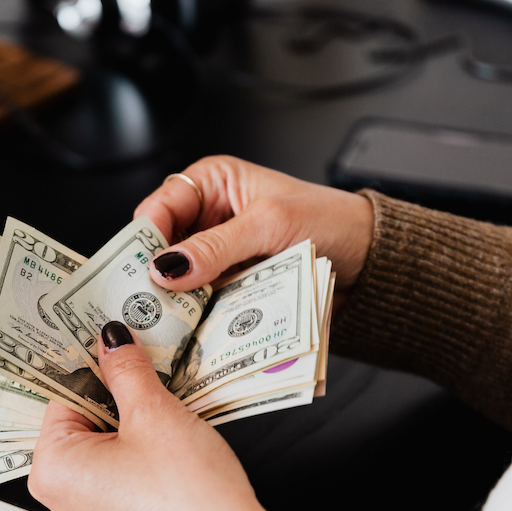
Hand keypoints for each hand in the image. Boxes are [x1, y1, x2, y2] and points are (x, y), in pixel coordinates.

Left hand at [29, 322, 303, 510]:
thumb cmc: (189, 498)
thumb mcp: (154, 414)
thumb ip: (126, 370)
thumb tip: (112, 342)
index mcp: (52, 469)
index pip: (62, 396)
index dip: (94, 368)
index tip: (116, 347)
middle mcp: (61, 498)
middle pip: (81, 423)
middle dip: (115, 397)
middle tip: (148, 375)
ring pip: (104, 448)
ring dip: (133, 425)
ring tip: (166, 414)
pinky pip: (119, 475)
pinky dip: (141, 454)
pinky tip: (170, 446)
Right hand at [135, 156, 373, 308]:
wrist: (371, 261)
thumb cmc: (330, 221)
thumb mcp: (268, 225)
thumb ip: (215, 245)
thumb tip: (166, 266)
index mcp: (213, 183)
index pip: (159, 206)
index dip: (145, 237)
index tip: (140, 269)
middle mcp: (210, 217)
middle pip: (163, 247)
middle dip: (157, 273)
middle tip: (147, 300)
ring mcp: (220, 254)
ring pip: (181, 279)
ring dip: (176, 298)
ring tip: (167, 321)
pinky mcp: (231, 285)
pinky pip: (203, 300)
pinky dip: (197, 314)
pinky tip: (191, 327)